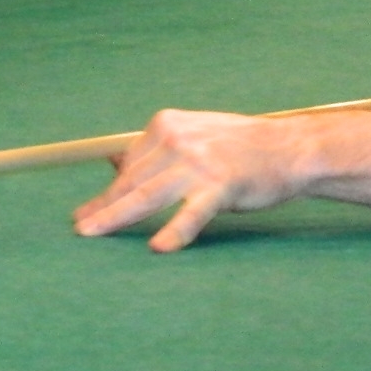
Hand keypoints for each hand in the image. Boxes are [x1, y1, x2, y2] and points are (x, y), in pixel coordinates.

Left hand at [73, 110, 308, 252]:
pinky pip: (191, 214)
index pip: (129, 164)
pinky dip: (175, 231)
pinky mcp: (221, 185)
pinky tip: (159, 246)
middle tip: (80, 228)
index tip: (85, 213)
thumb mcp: (194, 134)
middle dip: (103, 207)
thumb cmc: (240, 147)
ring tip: (93, 234)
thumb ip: (156, 149)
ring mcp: (198, 163)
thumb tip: (111, 162)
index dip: (107, 192)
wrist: (290, 148)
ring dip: (116, 218)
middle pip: (131, 181)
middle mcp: (178, 139)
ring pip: (147, 196)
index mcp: (167, 124)